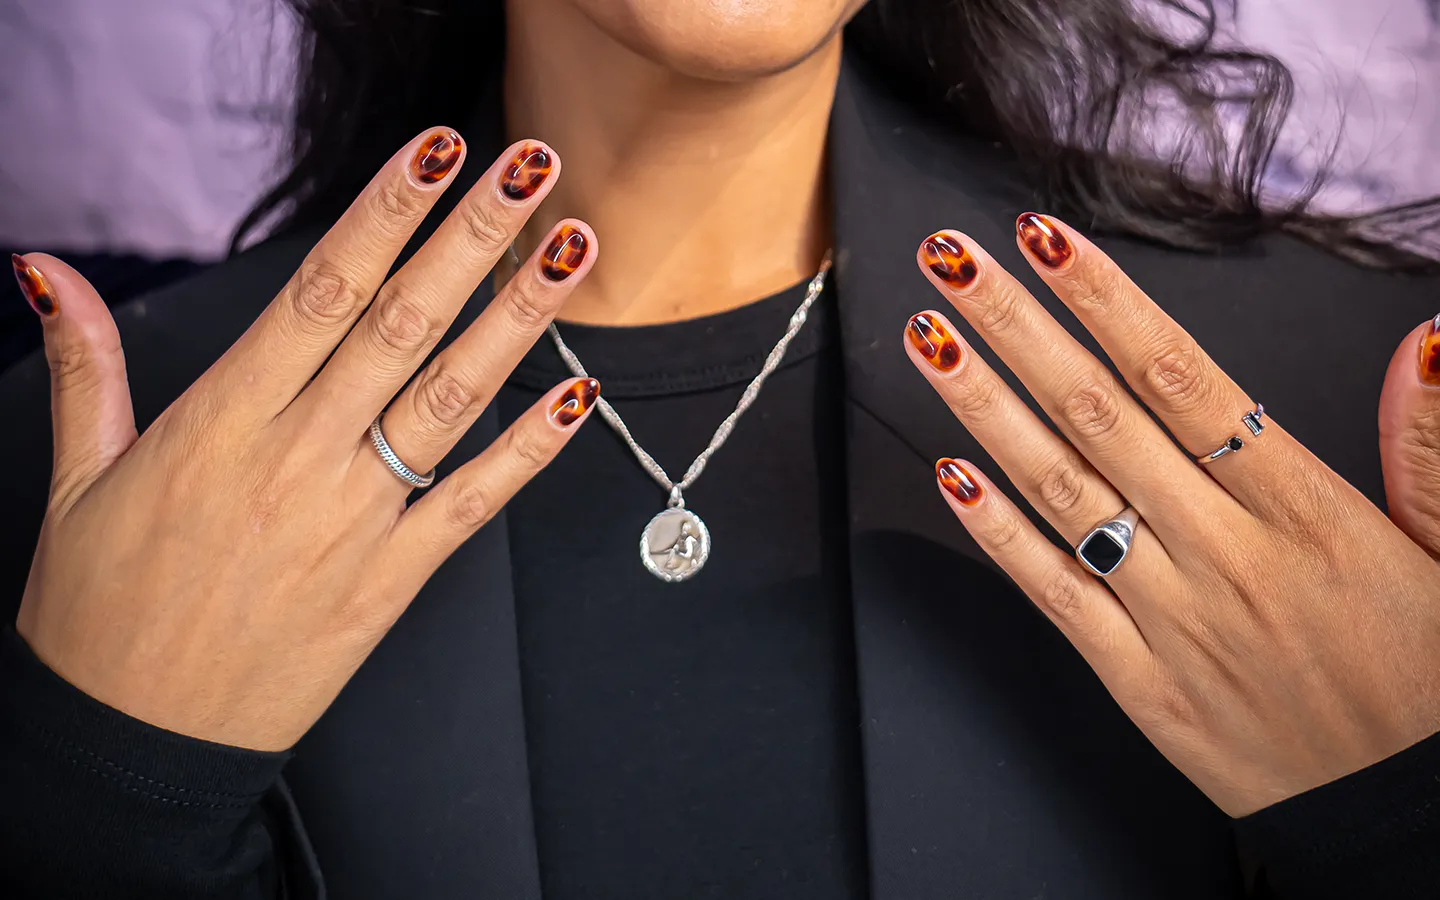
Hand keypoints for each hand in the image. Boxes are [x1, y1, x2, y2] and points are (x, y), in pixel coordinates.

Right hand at [11, 129, 598, 750]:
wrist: (130, 745)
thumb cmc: (101, 612)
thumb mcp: (76, 479)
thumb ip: (84, 368)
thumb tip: (45, 271)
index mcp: (219, 423)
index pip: (320, 291)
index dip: (386, 214)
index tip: (436, 154)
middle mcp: (296, 461)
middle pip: (400, 325)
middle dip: (471, 238)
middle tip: (529, 168)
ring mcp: (350, 522)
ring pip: (449, 399)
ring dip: (518, 320)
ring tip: (571, 251)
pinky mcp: (387, 583)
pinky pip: (471, 504)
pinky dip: (530, 452)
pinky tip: (579, 398)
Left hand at [903, 215, 1439, 815]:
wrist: (1408, 818)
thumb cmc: (1428, 684)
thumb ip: (1432, 451)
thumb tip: (1427, 346)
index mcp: (1308, 512)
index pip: (1183, 379)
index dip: (1106, 303)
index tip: (1046, 243)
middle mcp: (1227, 554)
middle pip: (1101, 415)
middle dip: (1018, 328)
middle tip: (954, 262)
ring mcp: (1173, 618)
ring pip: (1062, 490)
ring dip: (986, 407)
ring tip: (930, 338)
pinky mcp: (1138, 680)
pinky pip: (1054, 593)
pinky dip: (997, 532)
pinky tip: (949, 471)